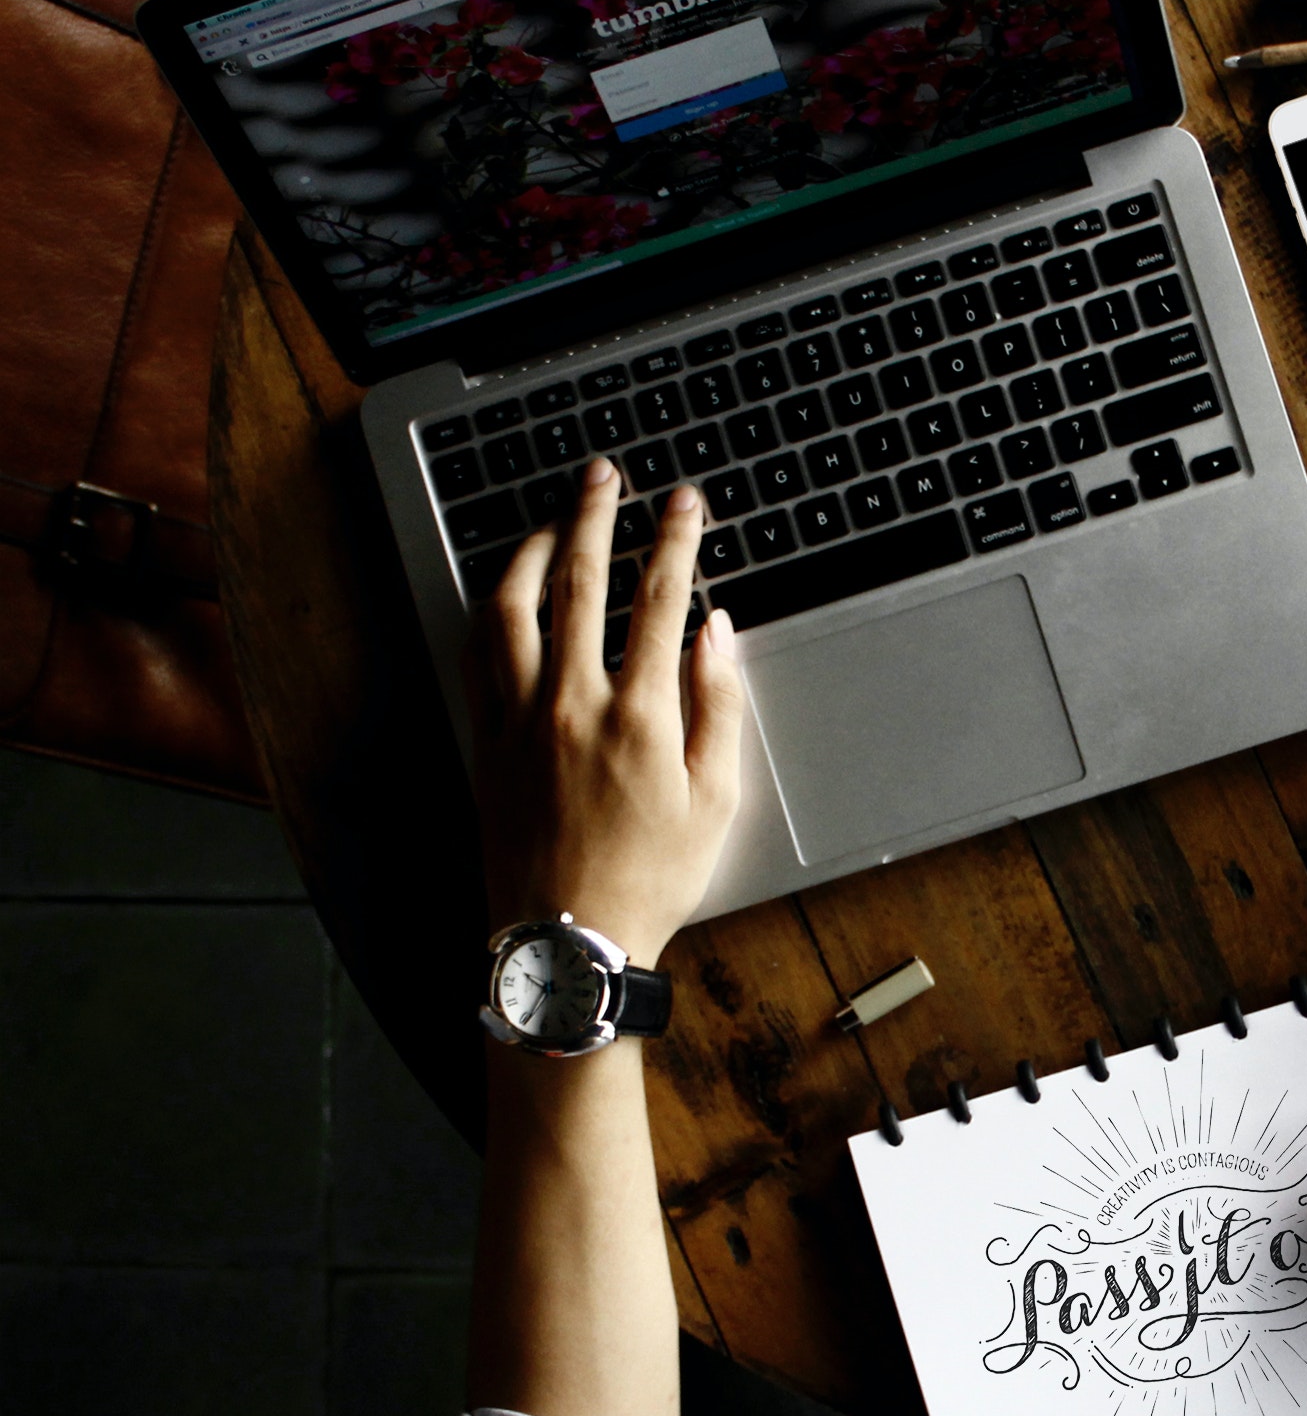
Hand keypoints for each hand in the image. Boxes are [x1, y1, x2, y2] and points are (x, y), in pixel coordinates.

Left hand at [466, 461, 744, 965]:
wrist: (570, 940)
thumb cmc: (651, 880)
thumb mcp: (716, 800)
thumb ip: (719, 707)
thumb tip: (716, 632)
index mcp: (639, 717)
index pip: (658, 599)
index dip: (674, 540)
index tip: (684, 502)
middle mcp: (571, 703)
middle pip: (579, 581)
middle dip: (595, 515)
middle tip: (605, 475)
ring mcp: (518, 719)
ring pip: (514, 607)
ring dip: (533, 550)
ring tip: (552, 520)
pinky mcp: (485, 741)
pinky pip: (479, 654)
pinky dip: (494, 609)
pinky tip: (506, 593)